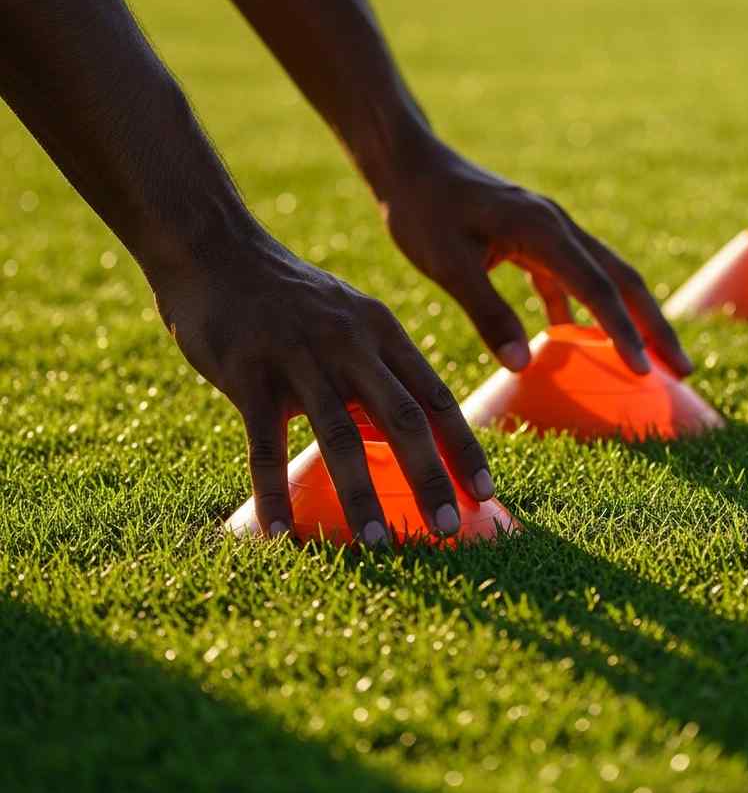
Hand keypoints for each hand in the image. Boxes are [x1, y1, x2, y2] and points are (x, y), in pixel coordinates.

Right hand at [148, 226, 493, 542]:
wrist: (215, 249)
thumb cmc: (288, 297)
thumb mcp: (348, 319)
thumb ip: (379, 368)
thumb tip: (408, 431)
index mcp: (382, 331)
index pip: (437, 397)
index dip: (463, 448)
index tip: (486, 493)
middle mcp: (351, 343)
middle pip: (404, 418)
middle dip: (431, 478)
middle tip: (450, 529)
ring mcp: (300, 356)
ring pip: (340, 435)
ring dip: (362, 494)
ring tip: (379, 543)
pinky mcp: (249, 373)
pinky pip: (265, 443)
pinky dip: (273, 490)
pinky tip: (279, 531)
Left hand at [381, 138, 693, 377]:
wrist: (409, 164)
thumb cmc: (423, 210)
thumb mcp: (448, 265)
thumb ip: (488, 313)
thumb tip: (522, 366)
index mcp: (543, 230)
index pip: (598, 288)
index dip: (624, 332)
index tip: (646, 373)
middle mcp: (558, 226)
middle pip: (622, 279)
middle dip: (654, 325)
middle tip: (682, 369)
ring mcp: (550, 229)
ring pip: (603, 277)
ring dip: (628, 317)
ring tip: (649, 360)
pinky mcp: (534, 237)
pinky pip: (571, 276)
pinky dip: (583, 307)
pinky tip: (576, 336)